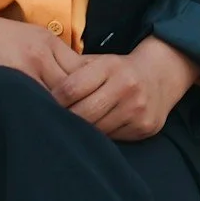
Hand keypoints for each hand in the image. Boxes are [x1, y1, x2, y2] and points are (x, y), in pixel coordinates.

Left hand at [47, 36, 199, 141]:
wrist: (162, 74)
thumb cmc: (119, 70)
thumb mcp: (99, 62)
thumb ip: (74, 74)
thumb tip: (36, 90)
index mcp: (111, 66)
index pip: (71, 88)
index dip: (53, 100)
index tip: (43, 104)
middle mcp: (127, 86)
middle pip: (83, 113)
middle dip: (65, 119)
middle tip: (51, 123)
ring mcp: (138, 108)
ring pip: (97, 129)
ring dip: (82, 131)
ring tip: (70, 129)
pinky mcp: (145, 126)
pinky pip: (113, 138)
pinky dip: (101, 137)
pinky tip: (95, 131)